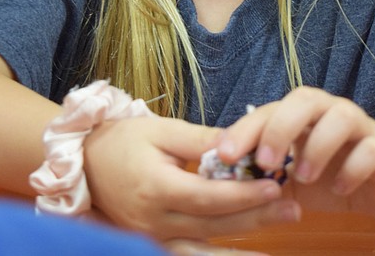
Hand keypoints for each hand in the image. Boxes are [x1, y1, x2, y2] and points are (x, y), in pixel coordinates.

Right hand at [83, 115, 300, 241]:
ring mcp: (151, 238)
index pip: (209, 197)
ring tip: (274, 252)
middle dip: (257, 219)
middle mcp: (154, 221)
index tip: (275, 186)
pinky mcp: (151, 244)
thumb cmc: (122, 141)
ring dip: (240, 251)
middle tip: (294, 210)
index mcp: (156, 189)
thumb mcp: (161, 130)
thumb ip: (201, 141)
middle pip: (214, 226)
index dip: (244, 194)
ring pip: (202, 251)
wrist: (80, 165)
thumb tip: (241, 143)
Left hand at [217, 87, 374, 222]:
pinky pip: (372, 149)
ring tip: (305, 177)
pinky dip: (353, 169)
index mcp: (303, 117)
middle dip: (280, 128)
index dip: (247, 128)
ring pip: (342, 116)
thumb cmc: (330, 178)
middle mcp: (331, 113)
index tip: (226, 155)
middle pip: (306, 98)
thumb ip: (260, 175)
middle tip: (265, 163)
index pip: (271, 109)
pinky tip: (340, 189)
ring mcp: (361, 128)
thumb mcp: (289, 181)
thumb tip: (217, 179)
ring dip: (318, 147)